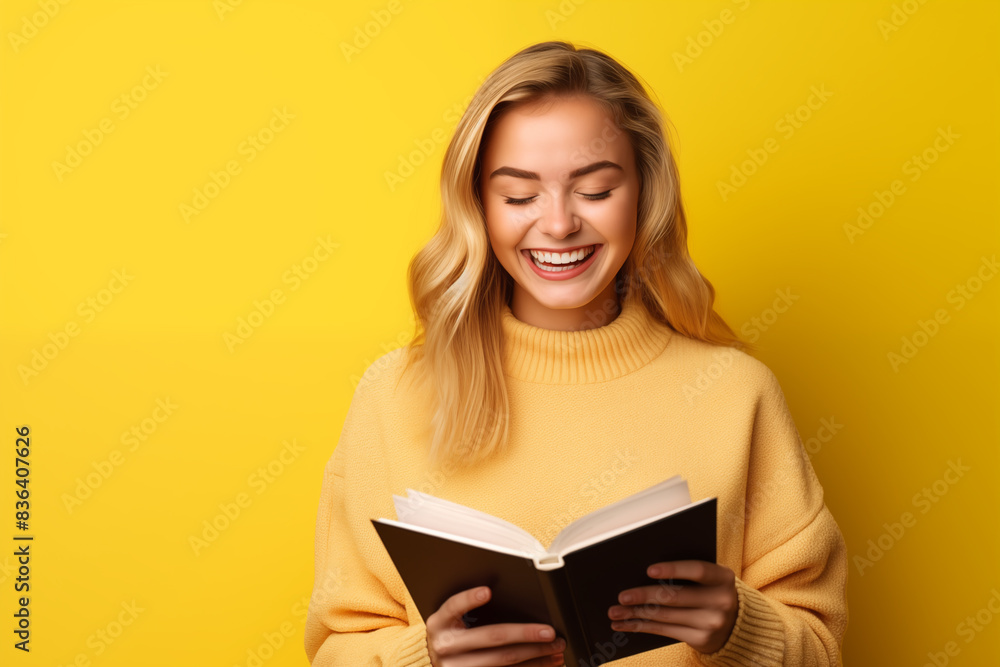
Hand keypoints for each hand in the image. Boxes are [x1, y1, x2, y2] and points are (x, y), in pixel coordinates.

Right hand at [426, 585, 566, 665]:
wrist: (433, 662)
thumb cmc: (448, 635)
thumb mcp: (448, 619)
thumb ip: (466, 607)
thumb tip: (500, 593)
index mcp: (439, 624)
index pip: (454, 606)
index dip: (470, 598)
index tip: (487, 591)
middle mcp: (446, 646)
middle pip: (492, 637)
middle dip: (525, 633)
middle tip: (549, 632)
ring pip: (504, 660)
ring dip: (535, 655)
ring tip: (556, 648)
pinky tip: (546, 663)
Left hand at [606, 560, 737, 653]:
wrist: (735, 624)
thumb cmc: (712, 591)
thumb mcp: (710, 579)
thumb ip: (688, 572)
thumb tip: (644, 570)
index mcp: (723, 578)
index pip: (697, 571)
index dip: (673, 569)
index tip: (649, 570)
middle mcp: (721, 601)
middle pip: (675, 597)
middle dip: (644, 596)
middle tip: (622, 596)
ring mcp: (711, 623)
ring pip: (666, 616)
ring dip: (636, 614)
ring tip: (615, 612)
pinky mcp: (701, 639)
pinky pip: (665, 631)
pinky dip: (642, 627)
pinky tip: (626, 624)